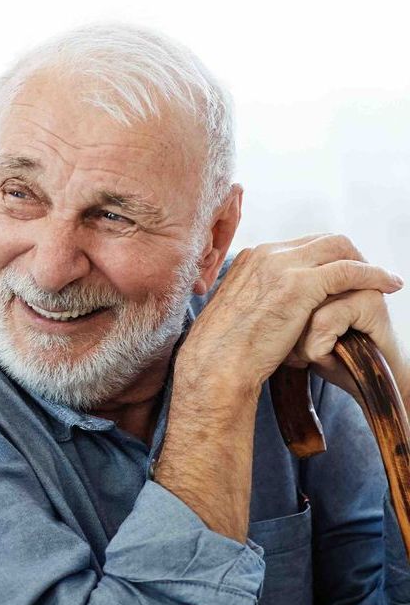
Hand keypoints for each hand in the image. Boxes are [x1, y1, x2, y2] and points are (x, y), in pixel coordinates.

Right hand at [177, 234, 402, 397]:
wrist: (215, 365)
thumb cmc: (224, 350)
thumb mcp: (238, 312)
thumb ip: (258, 298)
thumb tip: (273, 305)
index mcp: (251, 258)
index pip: (302, 245)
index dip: (328, 258)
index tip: (343, 276)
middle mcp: (266, 254)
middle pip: (324, 240)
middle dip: (351, 255)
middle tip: (368, 277)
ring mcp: (281, 266)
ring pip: (340, 248)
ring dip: (366, 262)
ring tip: (384, 281)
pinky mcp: (299, 285)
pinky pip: (349, 271)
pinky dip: (373, 275)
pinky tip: (389, 285)